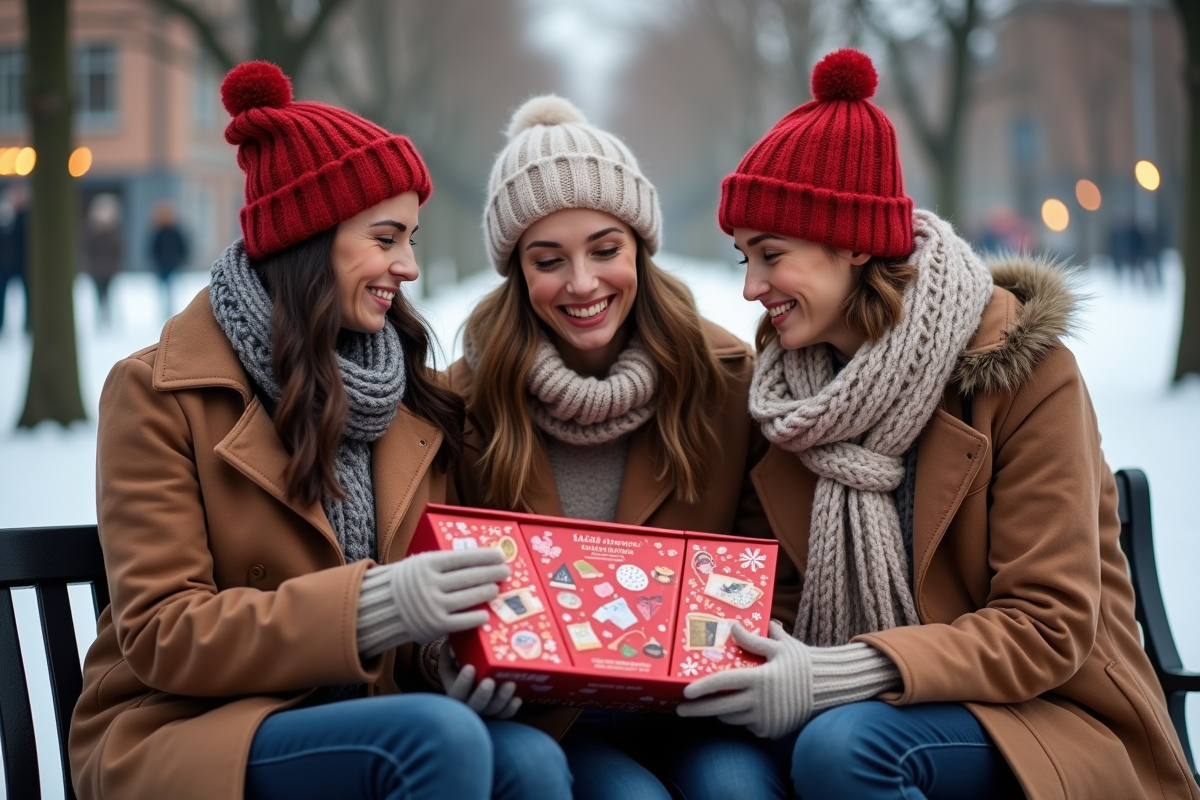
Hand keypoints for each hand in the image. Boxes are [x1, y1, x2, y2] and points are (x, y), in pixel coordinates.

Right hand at [389, 548, 509, 643]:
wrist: (383, 608)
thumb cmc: (407, 583)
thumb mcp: (419, 564)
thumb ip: (443, 562)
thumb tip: (476, 558)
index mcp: (427, 563)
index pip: (463, 557)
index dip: (484, 556)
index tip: (499, 555)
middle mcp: (430, 583)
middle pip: (469, 577)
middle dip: (491, 573)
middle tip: (506, 571)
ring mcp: (433, 604)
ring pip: (468, 597)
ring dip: (486, 592)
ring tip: (496, 589)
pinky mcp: (435, 625)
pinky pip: (461, 621)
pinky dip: (475, 617)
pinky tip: (485, 614)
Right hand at [439, 642, 521, 718]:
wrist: (476, 677)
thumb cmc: (463, 665)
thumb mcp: (452, 660)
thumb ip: (450, 651)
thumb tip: (452, 645)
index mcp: (455, 691)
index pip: (456, 691)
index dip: (462, 682)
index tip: (470, 668)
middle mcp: (469, 704)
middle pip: (475, 705)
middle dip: (482, 694)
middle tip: (489, 682)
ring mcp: (485, 709)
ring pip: (492, 710)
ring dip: (501, 699)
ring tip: (510, 684)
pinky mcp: (498, 711)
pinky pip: (504, 714)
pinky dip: (511, 708)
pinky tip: (517, 699)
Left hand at [676, 620, 812, 738]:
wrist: (828, 687)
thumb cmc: (802, 663)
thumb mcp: (780, 647)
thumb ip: (753, 639)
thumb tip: (732, 626)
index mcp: (759, 678)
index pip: (723, 683)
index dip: (702, 688)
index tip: (685, 692)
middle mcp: (759, 702)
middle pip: (720, 709)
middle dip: (697, 710)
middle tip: (680, 710)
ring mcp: (765, 719)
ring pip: (732, 719)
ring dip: (721, 712)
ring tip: (713, 704)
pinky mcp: (770, 731)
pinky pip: (747, 726)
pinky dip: (742, 719)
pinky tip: (744, 708)